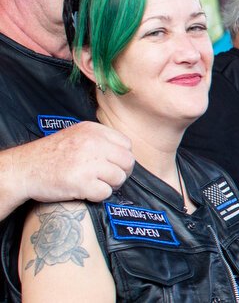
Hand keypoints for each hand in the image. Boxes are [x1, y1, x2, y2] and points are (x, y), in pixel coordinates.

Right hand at [4, 122, 133, 203]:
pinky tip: (84, 191)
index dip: (121, 158)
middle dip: (120, 173)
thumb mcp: (75, 136)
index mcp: (92, 130)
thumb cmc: (48, 156)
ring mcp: (88, 163)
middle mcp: (93, 144)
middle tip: (107, 179)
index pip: (126, 144)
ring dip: (110, 185)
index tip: (111, 165)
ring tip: (94, 184)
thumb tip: (124, 152)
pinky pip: (105, 193)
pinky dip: (97, 196)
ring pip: (119, 178)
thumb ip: (98, 140)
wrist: (22, 169)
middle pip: (128, 162)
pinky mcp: (81, 182)